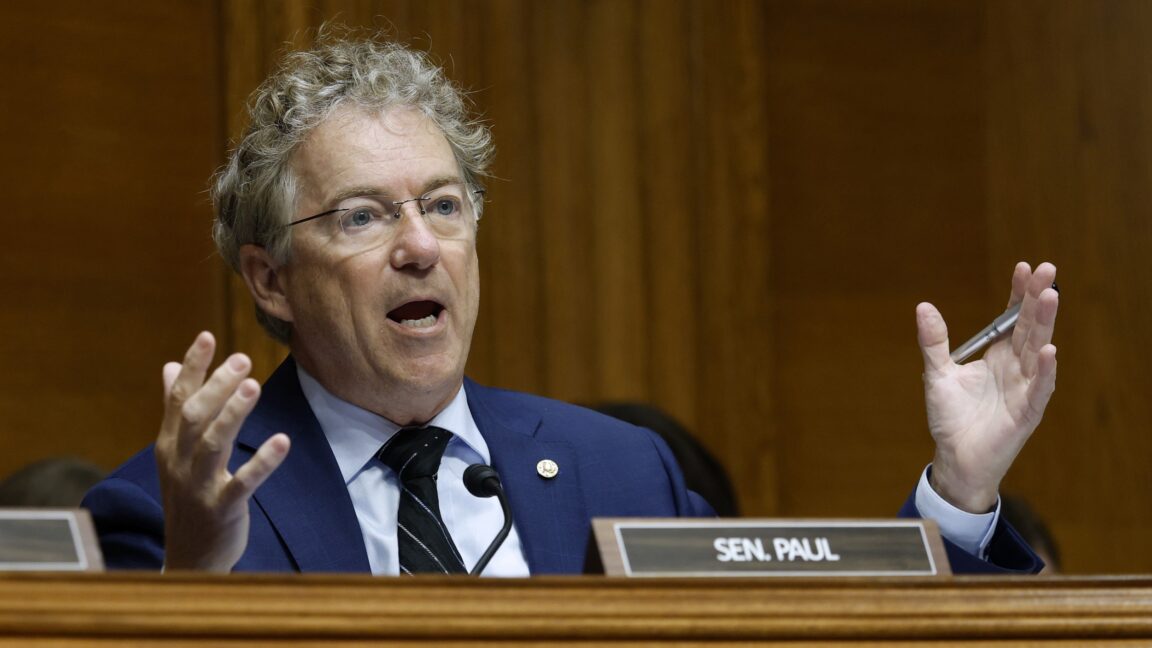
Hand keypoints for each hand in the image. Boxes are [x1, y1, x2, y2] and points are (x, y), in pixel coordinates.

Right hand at [155, 332, 289, 570]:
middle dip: (216, 385)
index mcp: (169, 445)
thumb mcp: (176, 454)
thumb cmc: (188, 498)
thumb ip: (176, 411)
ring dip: (233, 413)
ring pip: (212, 443)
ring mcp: (198, 487)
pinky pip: (242, 483)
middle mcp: (178, 462)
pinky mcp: (221, 509)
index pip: (177, 399)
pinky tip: (282, 441)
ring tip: (253, 385)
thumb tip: (170, 366)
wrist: (189, 559)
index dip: (193, 367)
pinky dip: (262, 462)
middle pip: (194, 416)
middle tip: (242, 358)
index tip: (208, 336)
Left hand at [917, 262, 1058, 512]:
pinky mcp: (1027, 412)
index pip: (1012, 318)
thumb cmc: (951, 418)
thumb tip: (923, 307)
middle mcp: (1015, 367)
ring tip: (1051, 296)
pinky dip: (1044, 371)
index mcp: (997, 355)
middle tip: (1047, 269)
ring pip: (1038, 350)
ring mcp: (1024, 388)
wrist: (955, 458)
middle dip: (1038, 298)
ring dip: (1045, 324)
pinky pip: (1039, 389)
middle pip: (1030, 327)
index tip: (1023, 267)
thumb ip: (934, 342)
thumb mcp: (937, 374)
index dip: (1018, 294)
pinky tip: (1048, 351)